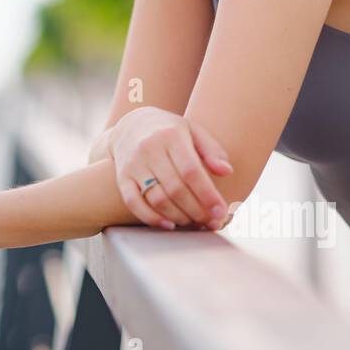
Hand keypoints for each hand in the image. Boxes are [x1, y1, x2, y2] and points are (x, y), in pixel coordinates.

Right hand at [109, 106, 233, 230]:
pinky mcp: (122, 177)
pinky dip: (151, 217)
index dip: (207, 194)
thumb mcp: (193, 130)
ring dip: (178, 216)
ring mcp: (133, 164)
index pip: (191, 171)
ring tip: (194, 222)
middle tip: (210, 221)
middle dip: (196, 210)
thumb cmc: (169, 131)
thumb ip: (212, 150)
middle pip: (175, 188)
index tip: (220, 211)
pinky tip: (168, 225)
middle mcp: (149, 149)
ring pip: (156, 198)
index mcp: (171, 136)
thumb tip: (227, 171)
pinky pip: (133, 202)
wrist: (131, 125)